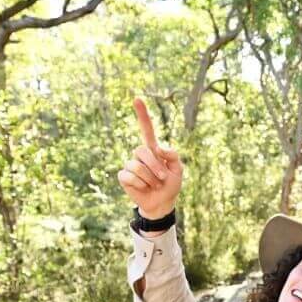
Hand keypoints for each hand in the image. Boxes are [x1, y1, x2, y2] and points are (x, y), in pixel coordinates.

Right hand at [117, 98, 182, 218]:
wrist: (162, 203)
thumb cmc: (170, 185)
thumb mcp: (178, 169)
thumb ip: (172, 155)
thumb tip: (158, 148)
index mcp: (154, 150)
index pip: (147, 129)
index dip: (142, 115)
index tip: (137, 98)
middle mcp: (140, 155)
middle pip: (142, 150)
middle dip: (155, 166)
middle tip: (163, 178)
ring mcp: (130, 165)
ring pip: (137, 166)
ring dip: (150, 179)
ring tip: (154, 185)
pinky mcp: (124, 177)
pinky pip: (130, 177)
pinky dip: (141, 185)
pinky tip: (143, 188)